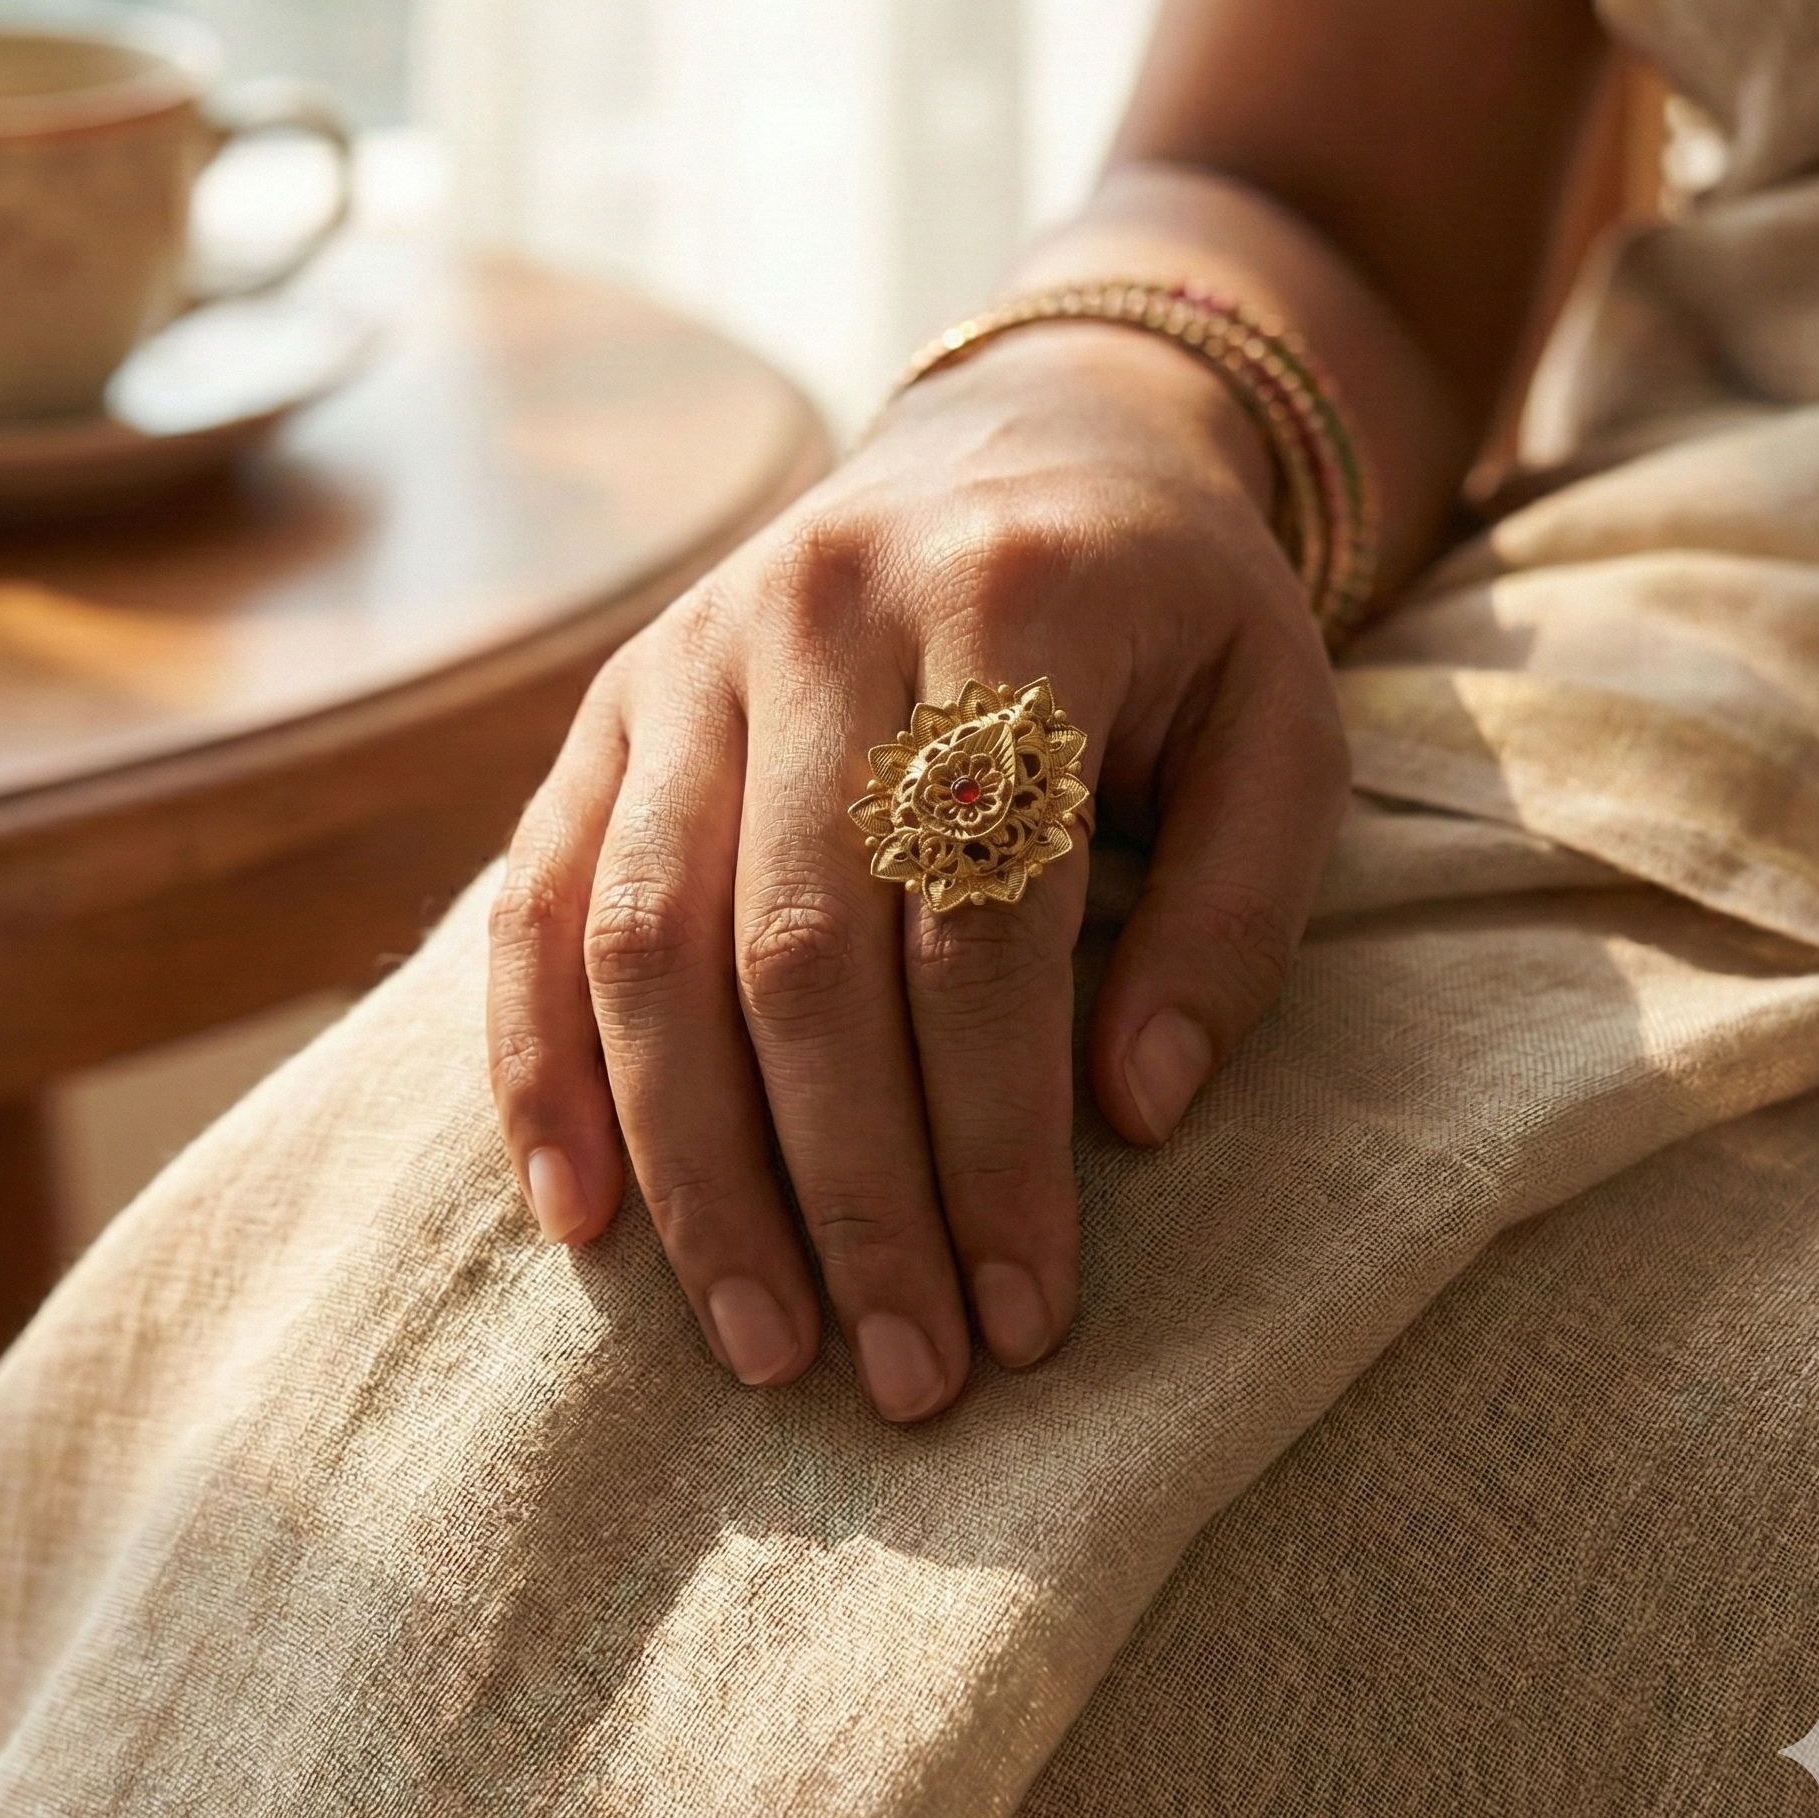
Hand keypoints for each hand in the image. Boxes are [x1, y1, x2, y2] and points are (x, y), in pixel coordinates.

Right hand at [487, 321, 1349, 1420]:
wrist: (1031, 443)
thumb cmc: (1175, 615)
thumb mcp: (1282, 725)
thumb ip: (1234, 911)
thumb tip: (1136, 1117)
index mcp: (1010, 603)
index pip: (986, 926)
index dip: (1002, 1140)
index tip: (1029, 1314)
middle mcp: (820, 613)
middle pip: (802, 953)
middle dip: (852, 1192)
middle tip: (902, 1375)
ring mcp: (688, 654)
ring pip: (646, 941)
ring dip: (695, 1167)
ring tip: (761, 1342)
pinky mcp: (612, 703)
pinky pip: (537, 897)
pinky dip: (541, 1063)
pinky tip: (580, 1214)